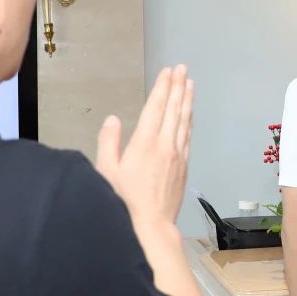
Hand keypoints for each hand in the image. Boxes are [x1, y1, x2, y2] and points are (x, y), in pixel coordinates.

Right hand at [95, 65, 194, 229]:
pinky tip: (190, 115)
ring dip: (187, 101)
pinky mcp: (184, 167)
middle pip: (174, 110)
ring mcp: (178, 155)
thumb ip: (109, 142)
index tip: (168, 72)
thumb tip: (113, 120)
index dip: (162, 87)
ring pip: (184, 121)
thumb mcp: (106, 171)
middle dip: (178, 87)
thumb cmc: (123, 201)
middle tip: (183, 69)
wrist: (150, 226)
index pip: (156, 107)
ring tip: (190, 84)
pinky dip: (189, 122)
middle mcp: (165, 145)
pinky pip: (188, 137)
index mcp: (144, 142)